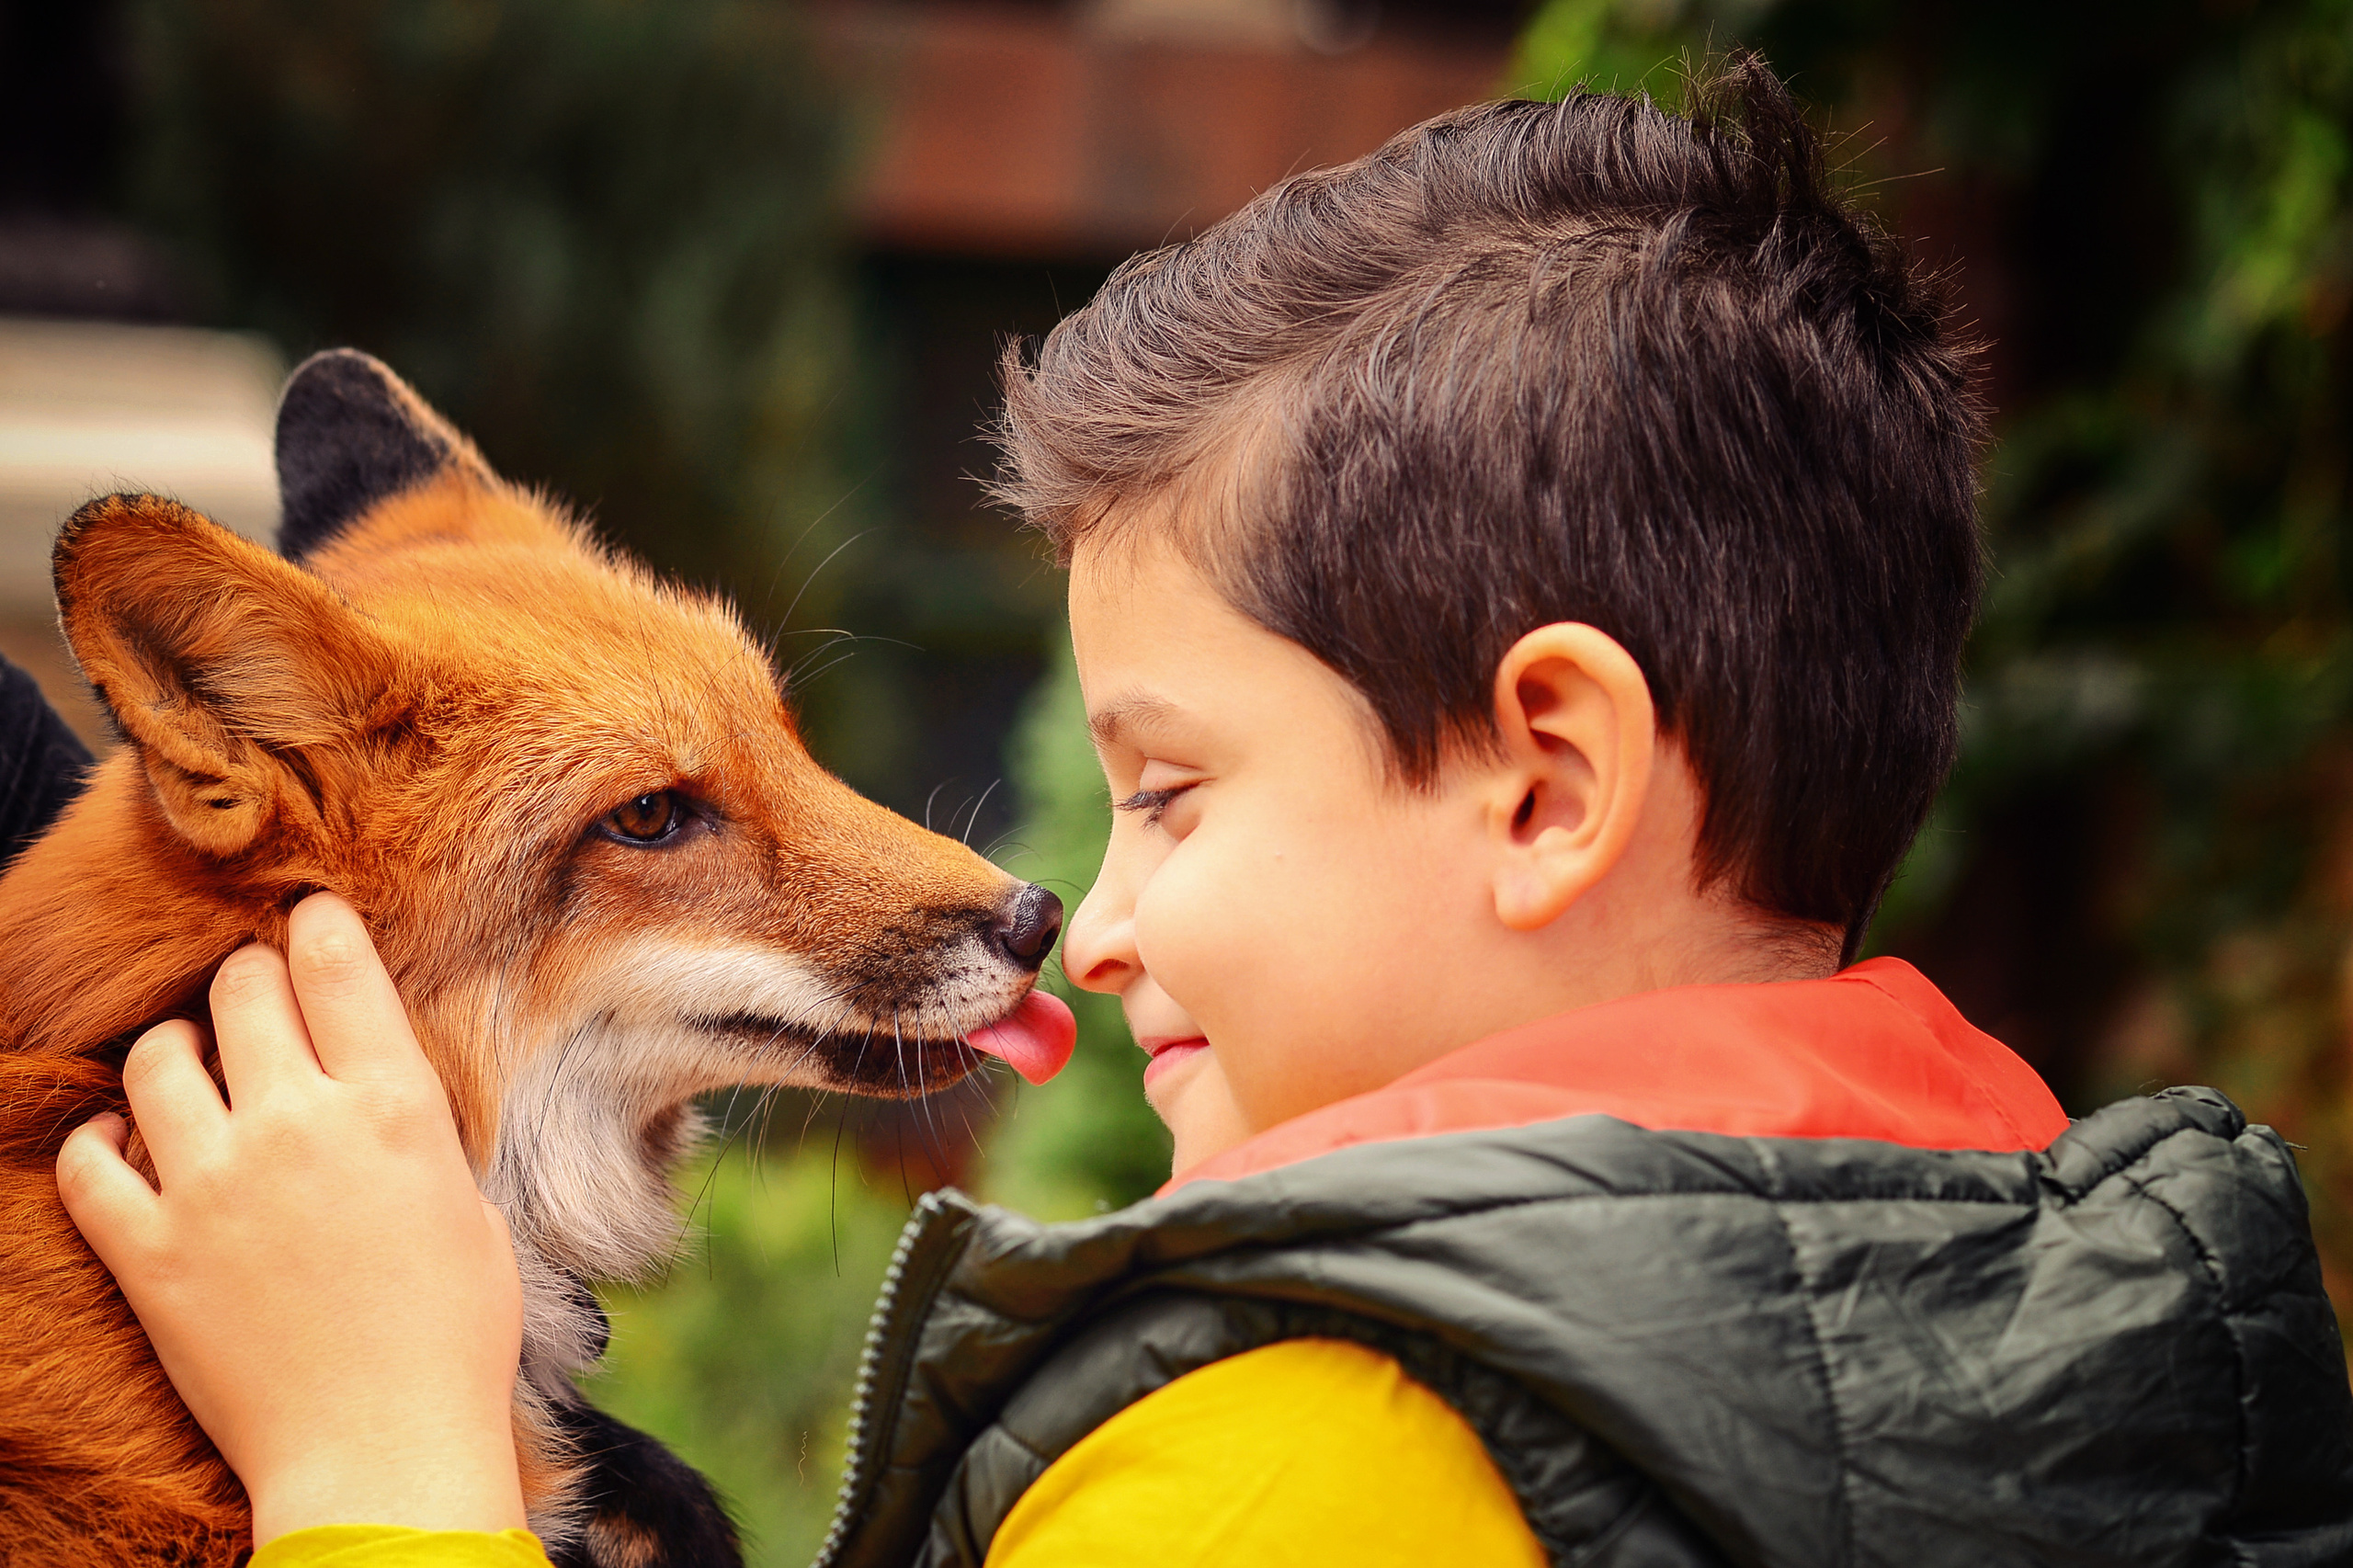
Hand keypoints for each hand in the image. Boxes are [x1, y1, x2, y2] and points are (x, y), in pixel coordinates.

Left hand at [55, 892, 526, 1542]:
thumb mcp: (465, 1202)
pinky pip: (91, 1159)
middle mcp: (297, 1125)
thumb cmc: (453, 1333)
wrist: (382, 1444)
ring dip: (175, 1053)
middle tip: (255, 1001)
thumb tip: (371, 1074)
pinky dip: (104, 1140)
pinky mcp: (149, 1250)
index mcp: (392, 1105)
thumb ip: (408, 1124)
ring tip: (191, 1074)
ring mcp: (213, 1185)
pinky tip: (131, 1145)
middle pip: (242, 989)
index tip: (311, 924)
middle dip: (248, 981)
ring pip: (156, 1059)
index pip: (333, 962)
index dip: (318, 926)